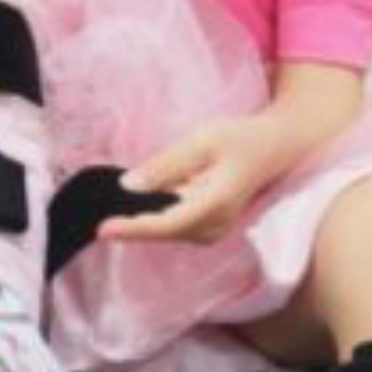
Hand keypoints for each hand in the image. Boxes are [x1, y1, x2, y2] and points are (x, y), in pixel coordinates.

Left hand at [98, 115, 293, 244]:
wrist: (272, 150)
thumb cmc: (239, 140)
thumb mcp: (202, 141)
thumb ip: (166, 164)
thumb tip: (128, 185)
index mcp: (216, 203)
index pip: (167, 223)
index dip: (133, 228)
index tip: (103, 229)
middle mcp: (216, 224)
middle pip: (164, 231)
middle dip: (133, 224)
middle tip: (100, 215)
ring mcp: (213, 229)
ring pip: (168, 231)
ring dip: (144, 220)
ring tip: (122, 207)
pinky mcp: (208, 227)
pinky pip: (174, 225)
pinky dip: (157, 216)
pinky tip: (145, 202)